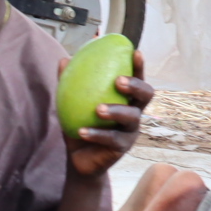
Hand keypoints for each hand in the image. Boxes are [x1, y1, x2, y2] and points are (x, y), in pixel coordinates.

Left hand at [66, 51, 152, 180]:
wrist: (79, 159)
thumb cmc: (81, 125)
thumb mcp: (73, 104)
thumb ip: (71, 83)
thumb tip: (64, 60)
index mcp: (126, 99)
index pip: (137, 79)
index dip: (139, 66)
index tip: (135, 52)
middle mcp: (134, 113)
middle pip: (146, 96)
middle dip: (135, 86)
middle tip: (118, 81)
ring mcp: (130, 131)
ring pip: (131, 118)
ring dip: (116, 111)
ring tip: (98, 109)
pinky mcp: (122, 148)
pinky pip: (111, 139)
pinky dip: (96, 134)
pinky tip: (82, 131)